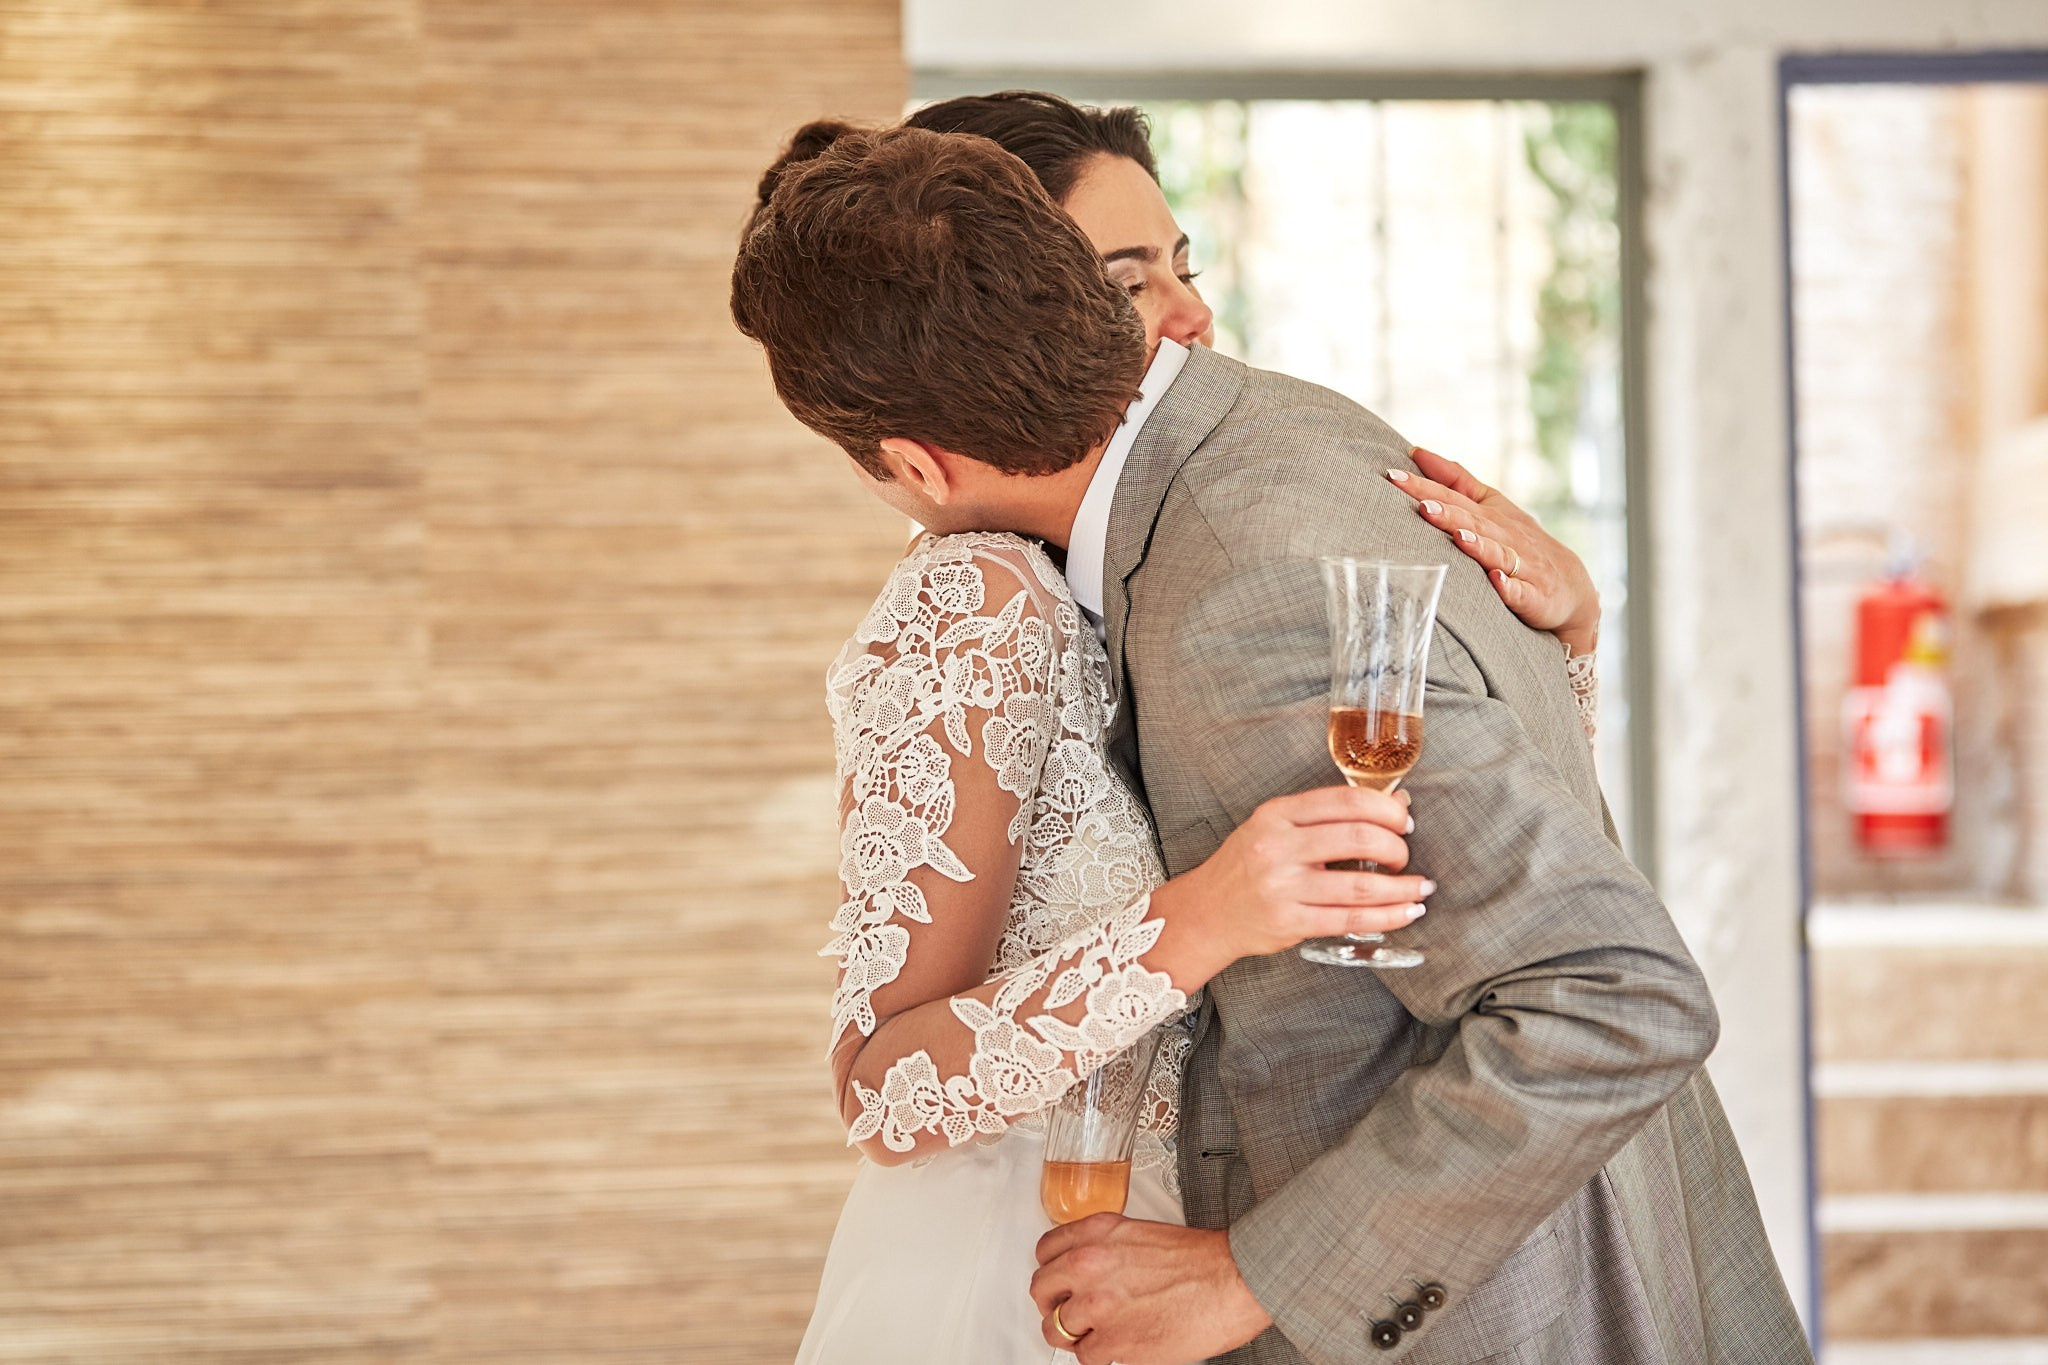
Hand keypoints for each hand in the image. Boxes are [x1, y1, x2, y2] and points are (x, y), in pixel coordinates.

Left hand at [1032, 1216, 1270, 1363]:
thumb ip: (1109, 1248)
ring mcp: (1098, 1305)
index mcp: (1097, 1232)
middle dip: (1052, 1304)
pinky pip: (1085, 1357)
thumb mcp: (1141, 1233)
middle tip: (1066, 1312)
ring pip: (1056, 1328)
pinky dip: (1099, 1356)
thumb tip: (1094, 1271)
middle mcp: (1089, 1264)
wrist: (1233, 1280)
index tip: (1058, 1281)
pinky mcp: (1113, 1342)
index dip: (1051, 1269)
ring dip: (1073, 1335)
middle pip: (1041, 1289)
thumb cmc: (1202, 1259)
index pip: (1045, 1250)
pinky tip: (1115, 1348)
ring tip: (1092, 1335)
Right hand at [1155, 786, 1429, 983]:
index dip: (1386, 809)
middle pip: (1358, 838)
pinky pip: (1350, 919)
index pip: (1345, 801)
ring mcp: (1282, 887)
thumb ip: (1328, 815)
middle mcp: (1278, 847)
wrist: (1207, 912)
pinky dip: (1387, 917)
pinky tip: (1406, 912)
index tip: (1404, 820)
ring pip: (1359, 886)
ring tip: (1420, 888)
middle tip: (1404, 856)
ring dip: (1401, 888)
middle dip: (1396, 848)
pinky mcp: (1289, 923)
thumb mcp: (1277, 827)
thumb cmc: (1248, 866)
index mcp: (1277, 814)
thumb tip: (1396, 801)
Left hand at [1391, 447, 1600, 657]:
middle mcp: (1506, 537)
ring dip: (1479, 545)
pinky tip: (1497, 583)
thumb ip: (1457, 482)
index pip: (1454, 497)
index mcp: (1491, 515)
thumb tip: (1418, 452)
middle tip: (1420, 505)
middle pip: (1473, 522)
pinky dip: (1510, 588)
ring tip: (1458, 537)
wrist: (1571, 589)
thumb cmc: (1522, 543)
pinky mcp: (1535, 597)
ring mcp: (1522, 567)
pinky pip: (1521, 592)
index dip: (1425, 486)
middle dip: (1447, 514)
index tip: (1393, 475)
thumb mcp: (1493, 507)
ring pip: (1498, 554)